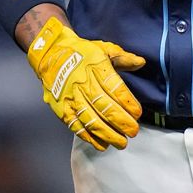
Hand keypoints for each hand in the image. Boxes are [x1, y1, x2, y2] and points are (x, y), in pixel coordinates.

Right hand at [26, 16, 146, 150]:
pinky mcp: (61, 108)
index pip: (114, 88)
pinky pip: (75, 125)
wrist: (50, 54)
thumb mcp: (103, 48)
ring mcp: (71, 98)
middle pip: (104, 106)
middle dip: (121, 122)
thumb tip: (141, 62)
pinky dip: (89, 137)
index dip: (127, 102)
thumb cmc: (81, 52)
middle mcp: (83, 83)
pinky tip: (101, 144)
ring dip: (107, 134)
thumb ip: (123, 57)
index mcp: (96, 67)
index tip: (137, 113)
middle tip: (133, 131)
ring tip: (121, 143)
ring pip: (90, 119)